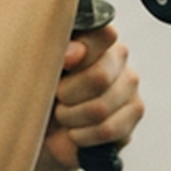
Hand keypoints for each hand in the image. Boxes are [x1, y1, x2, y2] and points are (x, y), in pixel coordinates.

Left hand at [43, 22, 142, 170]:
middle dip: (68, 95)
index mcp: (91, 37)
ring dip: (71, 118)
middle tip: (56, 99)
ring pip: (100, 108)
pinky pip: (108, 129)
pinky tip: (74, 133)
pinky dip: (82, 136)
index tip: (62, 65)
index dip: (79, 52)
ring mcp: (129, 85)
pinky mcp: (133, 113)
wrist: (40, 132)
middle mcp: (117, 56)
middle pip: (99, 77)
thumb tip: (74, 54)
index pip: (102, 34)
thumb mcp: (37, 72)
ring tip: (63, 117)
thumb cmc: (38, 94)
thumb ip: (55, 55)